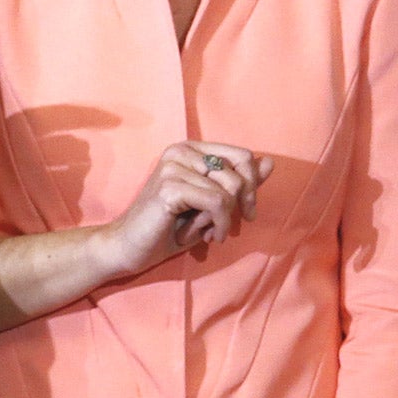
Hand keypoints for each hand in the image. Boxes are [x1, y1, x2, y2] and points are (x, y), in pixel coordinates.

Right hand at [96, 141, 271, 278]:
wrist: (128, 247)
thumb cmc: (168, 227)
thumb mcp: (211, 205)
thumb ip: (239, 183)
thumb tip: (269, 161)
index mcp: (190, 150)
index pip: (242, 156)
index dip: (251, 186)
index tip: (247, 212)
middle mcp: (180, 151)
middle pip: (239, 172)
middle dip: (241, 204)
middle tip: (226, 227)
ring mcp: (172, 167)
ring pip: (228, 190)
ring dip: (226, 219)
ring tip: (211, 233)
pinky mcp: (169, 187)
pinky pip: (216, 202)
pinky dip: (219, 223)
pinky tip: (208, 236)